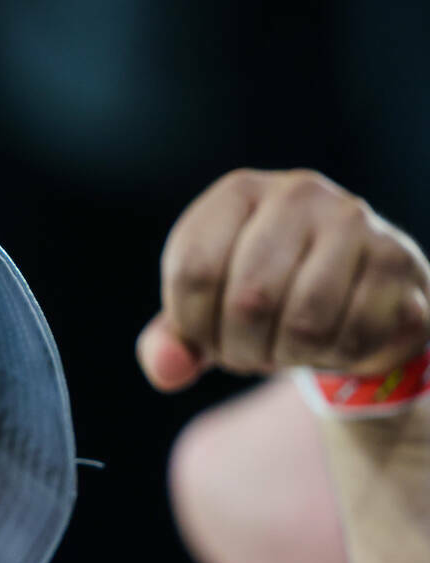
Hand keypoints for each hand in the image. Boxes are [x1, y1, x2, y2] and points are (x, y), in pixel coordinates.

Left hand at [137, 168, 429, 390]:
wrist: (352, 298)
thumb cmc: (264, 303)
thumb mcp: (205, 314)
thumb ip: (169, 343)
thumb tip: (165, 369)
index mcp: (237, 193)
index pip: (193, 270)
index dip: (194, 325)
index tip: (208, 335)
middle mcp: (297, 193)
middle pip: (249, 299)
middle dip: (241, 348)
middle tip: (250, 351)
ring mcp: (353, 222)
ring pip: (305, 322)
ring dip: (288, 356)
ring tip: (287, 347)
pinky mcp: (396, 260)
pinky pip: (353, 335)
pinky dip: (334, 357)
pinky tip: (331, 342)